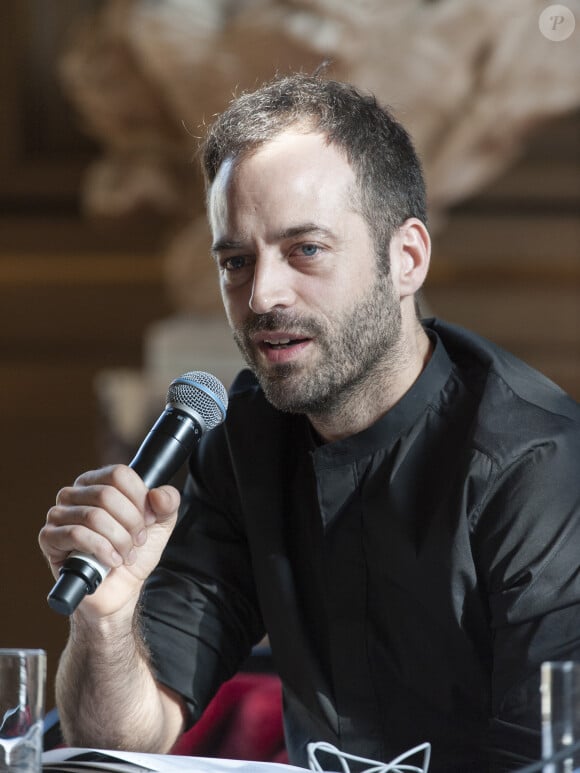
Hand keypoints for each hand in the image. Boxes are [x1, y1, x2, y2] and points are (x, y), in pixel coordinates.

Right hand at [39, 465, 179, 618]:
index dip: (140, 499)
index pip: (119, 474)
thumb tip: (158, 494)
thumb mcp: (161, 523)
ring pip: (94, 516)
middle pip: (107, 495)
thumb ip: (168, 502)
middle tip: (137, 541)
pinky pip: (76, 535)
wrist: (121, 589)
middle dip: (131, 523)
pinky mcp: (49, 538)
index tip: (148, 520)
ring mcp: (58, 515)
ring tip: (125, 555)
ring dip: (119, 540)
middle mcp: (74, 493)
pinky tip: (111, 561)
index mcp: (98, 482)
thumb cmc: (135, 552)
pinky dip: (101, 550)